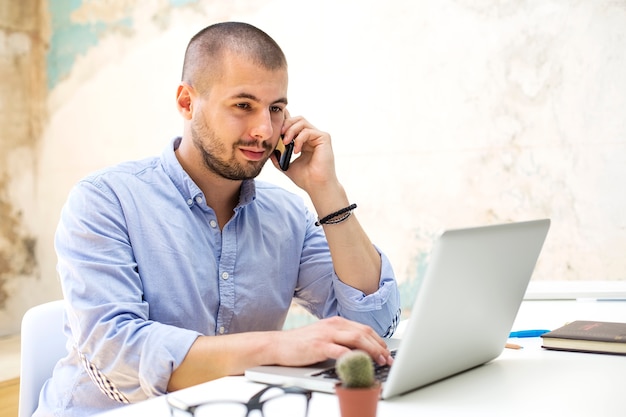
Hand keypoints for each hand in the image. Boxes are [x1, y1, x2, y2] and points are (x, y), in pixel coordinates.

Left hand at [272, 111, 338, 197]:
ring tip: (285, 142)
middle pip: (297, 119)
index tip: (274, 131)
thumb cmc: (305, 178)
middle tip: (279, 135)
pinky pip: (308, 131)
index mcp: (304, 141)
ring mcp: (319, 137)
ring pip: (302, 122)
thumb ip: (277, 156)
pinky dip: (299, 139)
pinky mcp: (324, 138)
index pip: (294, 125)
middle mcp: (312, 137)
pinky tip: (296, 150)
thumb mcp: (285, 165)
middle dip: (286, 124)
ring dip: (290, 130)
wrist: (317, 187)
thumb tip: (267, 149)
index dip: (284, 124)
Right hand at [273, 316, 393, 366]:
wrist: (277, 345)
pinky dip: (353, 357)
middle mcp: (334, 325)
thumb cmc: (301, 343)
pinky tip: (360, 363)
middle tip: (388, 358)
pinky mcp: (319, 346)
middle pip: (364, 333)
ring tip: (380, 360)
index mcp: (336, 322)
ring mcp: (326, 335)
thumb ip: (340, 339)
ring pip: (357, 339)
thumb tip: (360, 351)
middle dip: (379, 346)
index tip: (387, 352)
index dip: (378, 340)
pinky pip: (340, 351)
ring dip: (372, 350)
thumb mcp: (324, 336)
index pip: (364, 329)